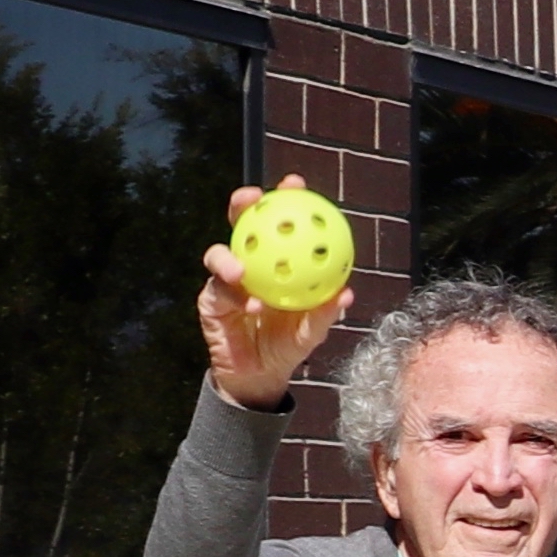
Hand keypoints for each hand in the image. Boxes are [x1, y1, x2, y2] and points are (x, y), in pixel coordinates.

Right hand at [198, 178, 347, 409]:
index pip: (280, 224)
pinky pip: (219, 292)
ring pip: (219, 254)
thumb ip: (325, 311)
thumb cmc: (290, 342)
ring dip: (230, 258)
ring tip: (243, 270)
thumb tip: (346, 293)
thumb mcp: (314, 328)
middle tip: (253, 197)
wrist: (261, 373)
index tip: (295, 183)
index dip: (286, 200)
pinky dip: (236, 297)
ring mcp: (226, 279)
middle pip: (241, 224)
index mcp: (277, 260)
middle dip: (243, 204)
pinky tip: (251, 305)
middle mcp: (249, 261)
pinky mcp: (210, 300)